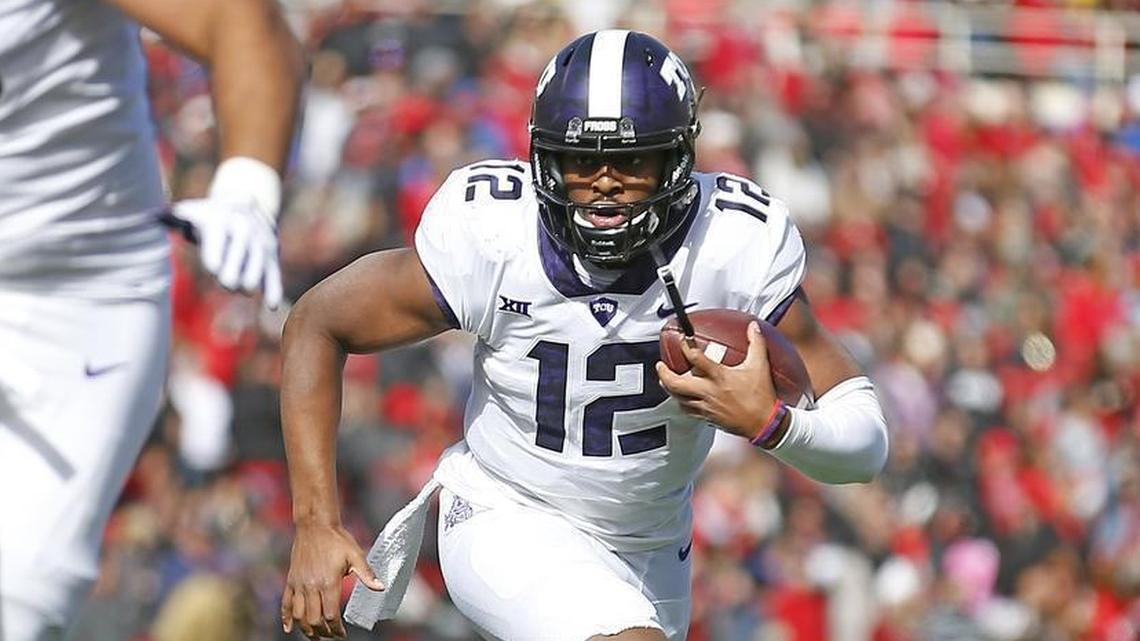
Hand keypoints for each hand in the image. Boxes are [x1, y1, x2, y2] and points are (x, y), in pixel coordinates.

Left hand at [167, 197, 282, 308]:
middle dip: (229, 279)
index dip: (215, 263)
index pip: (217, 250)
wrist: (247, 199)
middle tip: (225, 281)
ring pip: (254, 275)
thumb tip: (151, 217)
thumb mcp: (190, 211)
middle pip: (236, 267)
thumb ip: (171, 218)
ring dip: (245, 286)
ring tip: (239, 287)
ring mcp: (261, 242)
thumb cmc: (208, 214)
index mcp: (220, 221)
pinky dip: (273, 291)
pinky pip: (274, 275)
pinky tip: (271, 306)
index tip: (214, 268)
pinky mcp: (273, 253)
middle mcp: (243, 230)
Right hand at [282, 521, 383, 639]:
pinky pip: (286, 603)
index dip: (336, 629)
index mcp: (328, 582)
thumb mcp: (356, 555)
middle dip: (323, 632)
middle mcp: (311, 586)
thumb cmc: (337, 539)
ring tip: (315, 636)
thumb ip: (367, 574)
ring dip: (306, 630)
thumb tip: (381, 588)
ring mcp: (299, 584)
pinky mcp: (291, 580)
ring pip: (299, 616)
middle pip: (314, 620)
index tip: (342, 634)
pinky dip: (286, 618)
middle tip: (331, 636)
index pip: (330, 615)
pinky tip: (289, 628)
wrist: (315, 524)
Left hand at [655, 321, 783, 439]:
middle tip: (660, 365)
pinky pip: (687, 410)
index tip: (682, 339)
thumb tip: (753, 326)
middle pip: (676, 383)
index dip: (685, 346)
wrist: (764, 424)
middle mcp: (708, 392)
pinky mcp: (707, 417)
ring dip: (668, 388)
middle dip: (664, 373)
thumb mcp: (760, 366)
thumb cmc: (761, 397)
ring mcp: (705, 406)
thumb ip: (756, 343)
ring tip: (664, 380)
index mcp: (719, 377)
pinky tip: (680, 398)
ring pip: (678, 398)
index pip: (696, 359)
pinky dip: (680, 402)